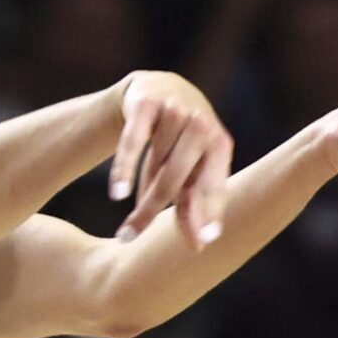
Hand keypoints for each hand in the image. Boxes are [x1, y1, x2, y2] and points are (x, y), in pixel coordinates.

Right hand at [108, 72, 233, 247]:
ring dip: (140, 194)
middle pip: (176, 178)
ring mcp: (175, 110)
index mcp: (220, 145)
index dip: (210, 213)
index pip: (214, 186)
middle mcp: (202, 124)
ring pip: (155, 163)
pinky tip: (117, 192)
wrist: (155, 91)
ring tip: (126, 220)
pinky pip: (133, 141)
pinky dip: (124, 167)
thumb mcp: (189, 170)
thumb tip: (199, 246)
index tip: (204, 242)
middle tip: (131, 238)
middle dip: (151, 211)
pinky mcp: (147, 101)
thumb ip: (193, 204)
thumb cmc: (178, 143)